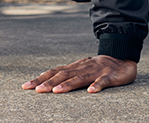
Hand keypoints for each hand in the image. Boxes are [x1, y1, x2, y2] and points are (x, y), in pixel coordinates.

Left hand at [22, 55, 136, 93]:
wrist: (121, 57)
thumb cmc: (98, 67)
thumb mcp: (80, 70)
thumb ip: (67, 75)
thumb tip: (48, 84)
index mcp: (74, 68)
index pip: (54, 72)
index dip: (40, 78)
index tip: (26, 86)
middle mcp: (82, 68)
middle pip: (63, 75)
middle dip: (49, 82)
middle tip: (37, 90)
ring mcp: (95, 71)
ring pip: (80, 78)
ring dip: (68, 85)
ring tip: (57, 91)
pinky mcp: (109, 76)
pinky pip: (103, 81)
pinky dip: (97, 85)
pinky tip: (91, 91)